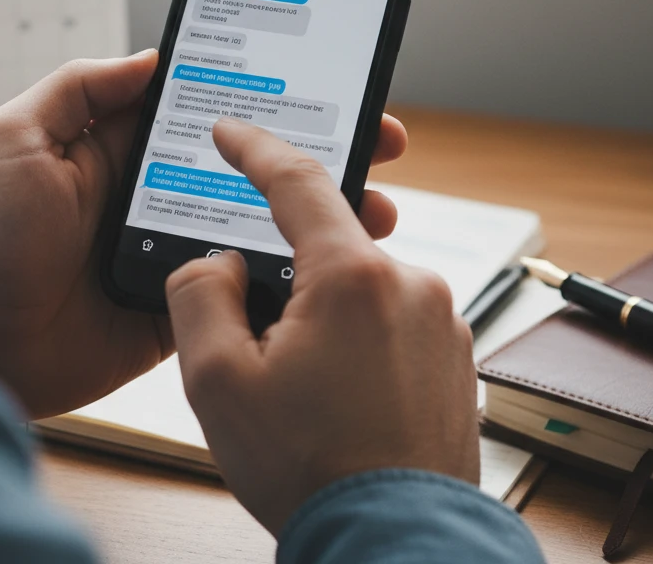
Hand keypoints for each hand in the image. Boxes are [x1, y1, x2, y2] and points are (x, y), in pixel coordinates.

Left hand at [0, 52, 407, 420]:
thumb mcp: (15, 136)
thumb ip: (81, 88)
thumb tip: (154, 57)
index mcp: (124, 146)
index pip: (212, 109)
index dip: (268, 95)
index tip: (326, 82)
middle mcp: (157, 190)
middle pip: (251, 162)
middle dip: (317, 149)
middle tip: (379, 141)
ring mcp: (173, 246)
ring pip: (260, 220)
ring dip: (318, 212)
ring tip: (376, 205)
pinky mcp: (181, 301)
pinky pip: (243, 284)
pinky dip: (288, 273)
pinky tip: (331, 266)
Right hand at [166, 118, 477, 537]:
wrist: (397, 545)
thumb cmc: (311, 470)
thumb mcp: (217, 382)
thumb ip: (198, 295)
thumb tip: (220, 263)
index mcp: (353, 276)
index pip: (297, 180)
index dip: (255, 148)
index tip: (231, 131)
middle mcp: (409, 284)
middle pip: (325, 244)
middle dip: (282, 275)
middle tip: (256, 336)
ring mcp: (440, 320)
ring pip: (356, 287)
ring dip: (320, 314)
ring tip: (301, 389)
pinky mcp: (454, 355)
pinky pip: (390, 320)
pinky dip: (356, 339)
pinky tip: (338, 397)